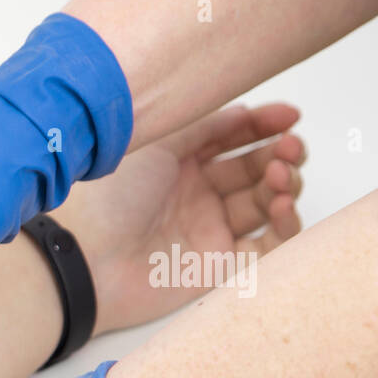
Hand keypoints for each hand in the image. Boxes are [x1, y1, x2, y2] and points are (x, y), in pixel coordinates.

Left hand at [52, 103, 304, 334]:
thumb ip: (203, 125)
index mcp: (176, 163)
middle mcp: (194, 194)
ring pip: (265, 203)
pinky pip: (267, 247)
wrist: (87, 259)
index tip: (290, 116)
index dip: (264, 126)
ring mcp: (207, 230)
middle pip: (254, 169)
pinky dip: (286, 226)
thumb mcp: (156, 143)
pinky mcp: (217, 266)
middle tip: (290, 148)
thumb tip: (247, 112)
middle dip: (280, 154)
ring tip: (278, 176)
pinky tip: (282, 206)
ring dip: (283, 185)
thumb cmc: (110, 199)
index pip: (232, 138)